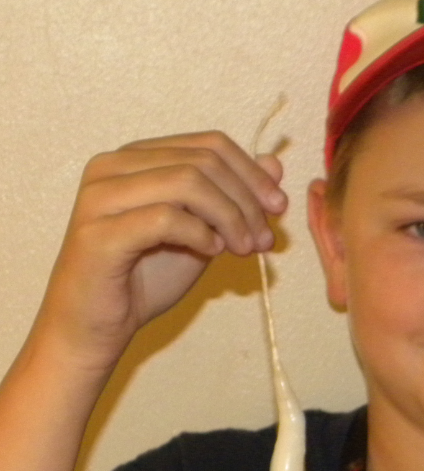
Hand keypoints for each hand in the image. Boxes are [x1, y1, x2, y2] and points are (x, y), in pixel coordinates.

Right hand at [34, 131, 286, 371]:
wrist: (97, 326)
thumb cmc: (145, 279)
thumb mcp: (204, 233)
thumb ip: (233, 198)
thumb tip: (274, 165)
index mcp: (136, 158)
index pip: (209, 144)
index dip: (252, 173)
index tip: (279, 207)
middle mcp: (112, 167)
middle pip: (203, 161)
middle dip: (246, 200)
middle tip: (265, 239)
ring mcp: (100, 197)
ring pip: (187, 182)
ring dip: (230, 217)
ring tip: (244, 249)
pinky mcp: (99, 233)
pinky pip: (165, 218)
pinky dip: (200, 234)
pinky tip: (212, 252)